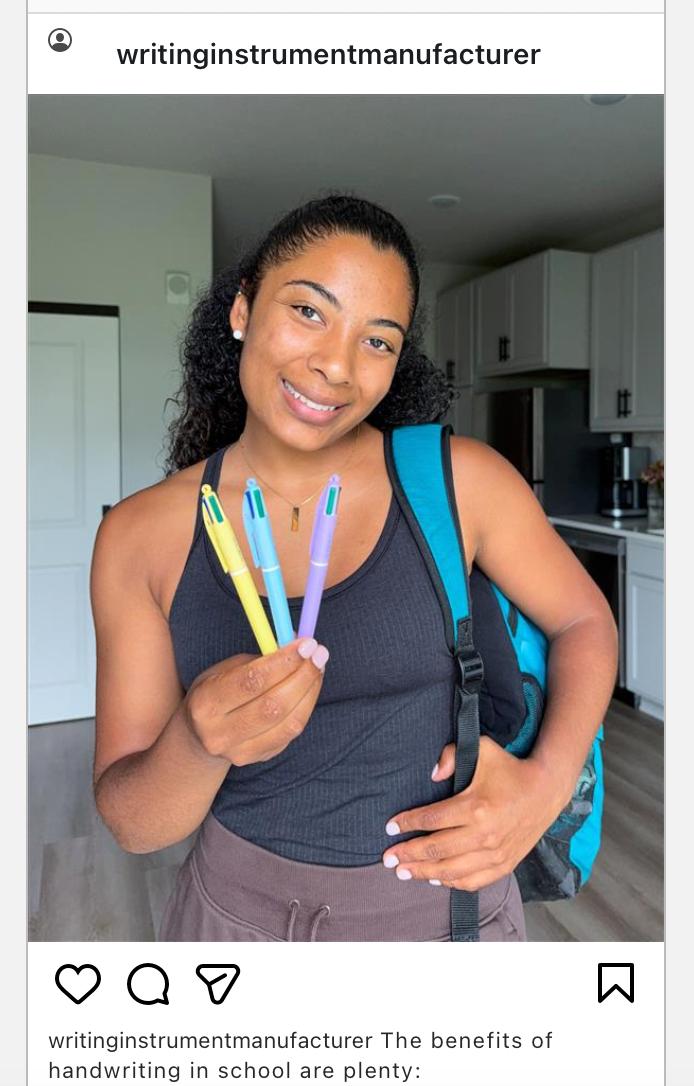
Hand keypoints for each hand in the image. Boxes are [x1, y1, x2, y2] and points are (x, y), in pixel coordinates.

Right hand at [184, 637, 326, 765]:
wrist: (201, 736)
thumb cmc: (217, 692)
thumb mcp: (226, 670)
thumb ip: (260, 659)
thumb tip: (298, 644)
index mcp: (206, 703)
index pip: (251, 681)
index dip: (283, 661)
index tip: (306, 644)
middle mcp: (219, 733)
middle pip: (273, 705)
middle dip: (303, 676)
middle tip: (319, 653)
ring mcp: (240, 751)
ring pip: (289, 723)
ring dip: (310, 691)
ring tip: (318, 668)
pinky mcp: (259, 759)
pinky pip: (292, 732)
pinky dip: (306, 706)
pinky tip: (310, 688)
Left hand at [382, 736, 568, 890]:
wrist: (546, 790)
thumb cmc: (509, 769)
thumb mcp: (482, 749)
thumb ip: (452, 755)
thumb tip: (432, 775)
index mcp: (476, 807)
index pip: (431, 818)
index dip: (407, 823)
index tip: (389, 828)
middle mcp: (484, 834)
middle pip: (436, 849)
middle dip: (408, 854)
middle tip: (388, 859)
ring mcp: (495, 853)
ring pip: (451, 870)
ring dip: (424, 873)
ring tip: (404, 872)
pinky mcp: (505, 864)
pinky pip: (473, 881)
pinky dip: (451, 883)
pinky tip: (435, 879)